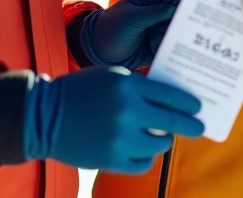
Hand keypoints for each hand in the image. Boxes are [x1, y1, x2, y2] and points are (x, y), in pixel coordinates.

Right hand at [25, 66, 203, 172]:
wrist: (44, 116)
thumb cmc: (80, 91)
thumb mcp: (110, 77)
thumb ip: (139, 86)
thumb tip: (169, 100)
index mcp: (128, 86)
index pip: (171, 96)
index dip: (188, 104)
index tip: (198, 108)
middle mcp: (128, 112)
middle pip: (172, 123)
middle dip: (190, 126)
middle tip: (197, 127)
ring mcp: (121, 139)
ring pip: (160, 145)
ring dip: (163, 140)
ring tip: (161, 137)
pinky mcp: (112, 161)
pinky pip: (143, 164)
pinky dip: (145, 158)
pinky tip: (141, 151)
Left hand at [79, 0, 184, 68]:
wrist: (96, 51)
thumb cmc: (109, 28)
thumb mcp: (131, 18)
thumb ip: (154, 12)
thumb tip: (177, 7)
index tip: (205, 6)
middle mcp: (160, 14)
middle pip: (183, 17)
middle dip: (187, 24)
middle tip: (183, 31)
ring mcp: (160, 31)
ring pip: (179, 35)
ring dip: (171, 40)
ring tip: (152, 42)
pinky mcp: (158, 48)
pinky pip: (172, 50)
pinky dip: (170, 53)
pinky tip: (158, 52)